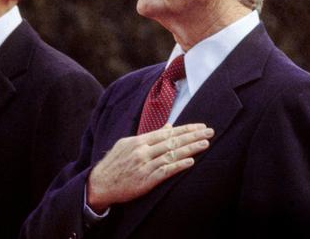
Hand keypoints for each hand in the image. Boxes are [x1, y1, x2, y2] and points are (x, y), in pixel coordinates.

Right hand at [86, 123, 213, 211]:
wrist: (100, 183)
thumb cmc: (115, 163)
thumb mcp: (128, 143)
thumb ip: (150, 135)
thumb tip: (169, 126)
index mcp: (139, 140)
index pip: (167, 132)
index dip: (185, 129)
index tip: (200, 126)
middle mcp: (143, 151)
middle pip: (172, 141)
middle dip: (192, 136)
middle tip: (209, 131)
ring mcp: (144, 165)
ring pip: (171, 154)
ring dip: (190, 149)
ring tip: (205, 144)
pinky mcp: (145, 180)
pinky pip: (165, 171)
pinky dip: (178, 166)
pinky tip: (190, 161)